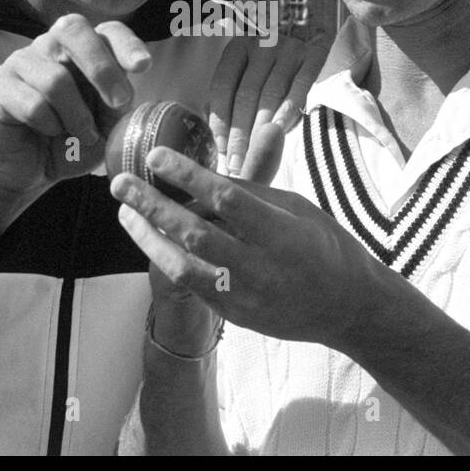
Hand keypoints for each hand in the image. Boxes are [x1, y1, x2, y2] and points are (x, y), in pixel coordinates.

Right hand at [0, 14, 149, 238]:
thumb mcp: (105, 128)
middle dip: (102, 68)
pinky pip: (32, 103)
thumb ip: (117, 107)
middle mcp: (50, 46)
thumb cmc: (69, 143)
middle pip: (73, 30)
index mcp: (82, 51)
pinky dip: (49, 124)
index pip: (106, 30)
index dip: (126, 43)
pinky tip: (48, 132)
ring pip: (55, 78)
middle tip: (119, 103)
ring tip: (82, 134)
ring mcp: (20, 61)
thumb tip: (127, 94)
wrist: (27, 172)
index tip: (142, 66)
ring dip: (77, 115)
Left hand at [112, 143, 382, 348]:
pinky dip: (168, 259)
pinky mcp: (234, 315)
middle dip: (152, 206)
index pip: (226, 199)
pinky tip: (151, 239)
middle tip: (122, 183)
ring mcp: (245, 296)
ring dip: (148, 237)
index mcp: (282, 233)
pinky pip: (192, 285)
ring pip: (183, 265)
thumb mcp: (297, 208)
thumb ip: (252, 193)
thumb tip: (205, 173)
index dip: (188, 176)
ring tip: (126, 212)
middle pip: (195, 233)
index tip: (156, 156)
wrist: (347, 308)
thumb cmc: (326, 246)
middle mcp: (260, 266)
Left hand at [208, 32, 326, 176]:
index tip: (221, 149)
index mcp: (238, 47)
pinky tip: (279, 132)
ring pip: (270, 94)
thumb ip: (230, 97)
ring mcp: (288, 49)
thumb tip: (218, 136)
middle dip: (239, 134)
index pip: (222, 87)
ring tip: (255, 157)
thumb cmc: (273, 62)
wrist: (314, 32)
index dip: (220, 120)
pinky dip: (288, 110)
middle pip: (245, 95)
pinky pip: (299, 87)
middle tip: (237, 164)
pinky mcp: (314, 55)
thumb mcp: (247, 70)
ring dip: (261, 129)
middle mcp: (261, 44)